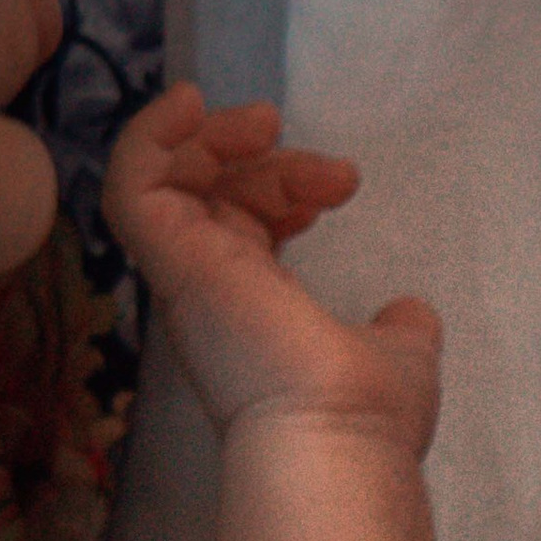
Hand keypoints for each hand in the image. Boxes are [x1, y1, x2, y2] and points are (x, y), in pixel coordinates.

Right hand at [102, 84, 411, 435]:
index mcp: (255, 310)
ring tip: (267, 121)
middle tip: (334, 172)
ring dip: (211, 136)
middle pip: (212, 196)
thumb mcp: (398, 354)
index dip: (286, 186)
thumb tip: (411, 312)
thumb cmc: (365, 412)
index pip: (245, 224)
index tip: (342, 185)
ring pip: (165, 181)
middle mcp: (210, 294)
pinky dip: (148, 133)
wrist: (337, 437)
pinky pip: (130, 183)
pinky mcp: (170, 260)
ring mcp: (185, 276)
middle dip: (269, 161)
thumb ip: (400, 330)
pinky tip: (193, 102)